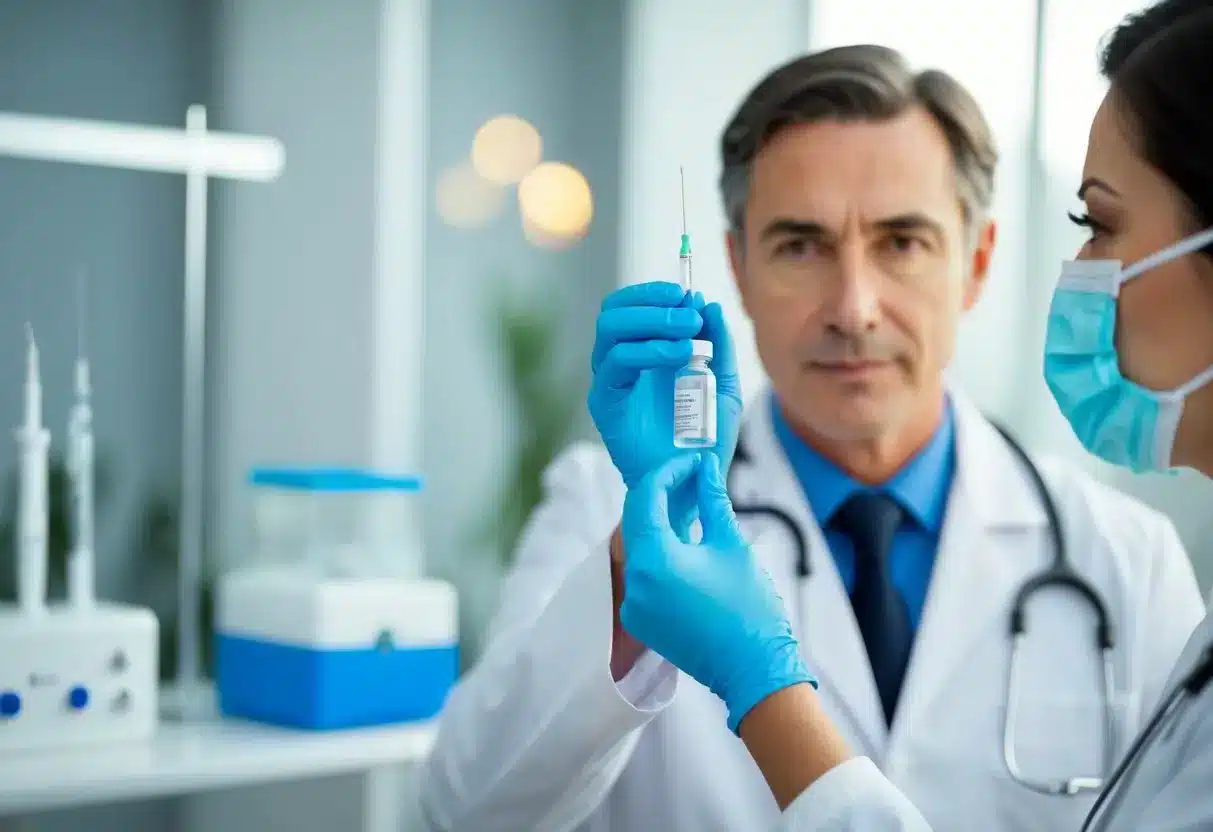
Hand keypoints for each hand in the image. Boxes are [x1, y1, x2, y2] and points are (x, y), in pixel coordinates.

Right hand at [588, 282, 743, 531]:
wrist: (696, 481)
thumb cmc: (706, 440)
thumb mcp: (724, 385)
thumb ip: (720, 346)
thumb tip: (709, 305)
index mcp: (645, 355)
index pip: (633, 307)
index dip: (655, 294)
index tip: (689, 295)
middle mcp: (622, 364)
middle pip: (615, 311)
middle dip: (652, 303)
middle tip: (689, 314)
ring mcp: (612, 383)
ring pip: (610, 331)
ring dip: (651, 322)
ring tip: (687, 335)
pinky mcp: (606, 404)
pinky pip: (615, 364)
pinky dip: (647, 350)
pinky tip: (677, 356)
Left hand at [619, 453, 815, 732]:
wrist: (753, 669)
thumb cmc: (749, 607)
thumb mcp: (731, 544)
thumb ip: (711, 501)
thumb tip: (705, 467)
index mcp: (655, 559)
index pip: (647, 498)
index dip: (668, 473)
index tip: (691, 463)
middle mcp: (634, 581)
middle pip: (636, 520)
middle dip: (659, 494)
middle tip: (689, 477)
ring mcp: (634, 603)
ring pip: (636, 546)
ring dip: (656, 522)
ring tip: (687, 505)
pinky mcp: (640, 619)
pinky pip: (640, 574)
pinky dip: (656, 553)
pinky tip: (681, 543)